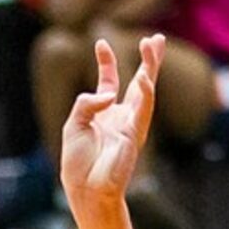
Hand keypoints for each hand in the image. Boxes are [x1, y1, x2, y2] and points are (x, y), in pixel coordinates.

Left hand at [60, 36, 163, 216]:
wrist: (86, 190)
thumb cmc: (78, 163)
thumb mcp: (73, 124)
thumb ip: (86, 103)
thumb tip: (108, 94)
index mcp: (105, 113)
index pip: (110, 81)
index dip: (106, 61)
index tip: (101, 42)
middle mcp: (122, 116)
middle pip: (139, 81)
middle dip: (149, 60)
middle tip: (156, 39)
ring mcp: (131, 124)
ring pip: (146, 90)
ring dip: (150, 68)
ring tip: (153, 45)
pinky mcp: (135, 135)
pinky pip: (143, 111)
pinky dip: (145, 94)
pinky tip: (145, 78)